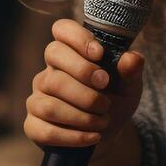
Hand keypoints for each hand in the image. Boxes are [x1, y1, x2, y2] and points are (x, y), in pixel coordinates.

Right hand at [24, 18, 145, 165]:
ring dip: (82, 114)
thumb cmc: (115, 99)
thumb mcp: (130, 84)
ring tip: (103, 120)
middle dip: (84, 76)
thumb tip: (131, 59)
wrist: (108, 134)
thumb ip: (131, 69)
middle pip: (54, 60)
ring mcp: (37, 98)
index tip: (100, 54)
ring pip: (49, 102)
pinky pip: (46, 130)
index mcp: (70, 53)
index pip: (62, 29)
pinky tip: (94, 136)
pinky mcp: (34, 125)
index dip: (78, 38)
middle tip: (106, 95)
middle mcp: (49, 72)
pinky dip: (74, 136)